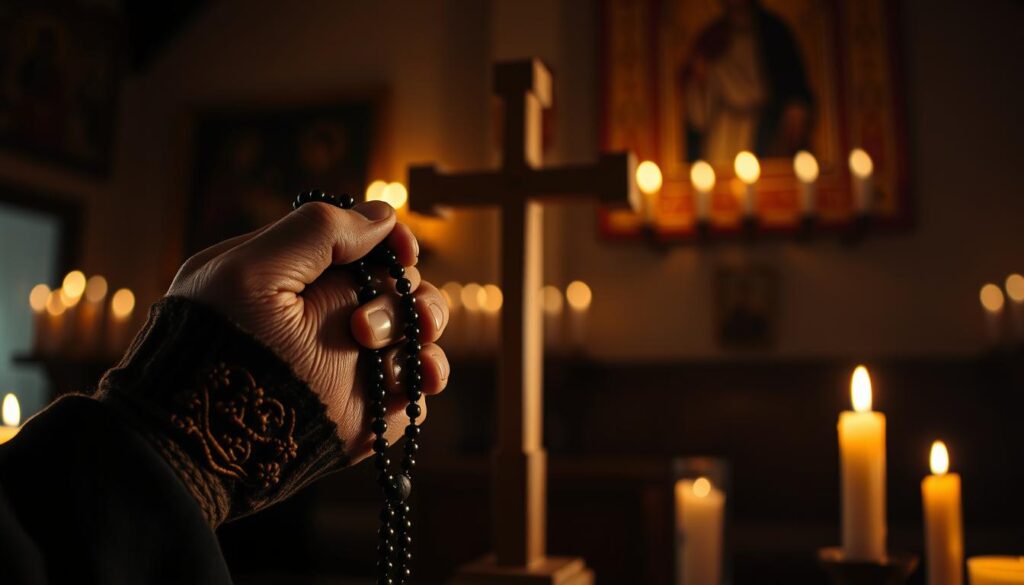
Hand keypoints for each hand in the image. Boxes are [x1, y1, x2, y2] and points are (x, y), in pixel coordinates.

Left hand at [167, 201, 449, 463]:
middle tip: (376, 322)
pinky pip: (416, 384)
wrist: (210, 441)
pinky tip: (420, 377)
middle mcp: (333, 315)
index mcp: (303, 276)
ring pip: (418, 331)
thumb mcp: (252, 271)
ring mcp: (354, 362)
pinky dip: (426, 375)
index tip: (403, 254)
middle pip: (402, 285)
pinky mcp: (370, 408)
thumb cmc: (219, 349)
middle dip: (406, 293)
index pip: (365, 245)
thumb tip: (383, 216)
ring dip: (423, 327)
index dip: (393, 243)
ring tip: (394, 349)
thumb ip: (317, 232)